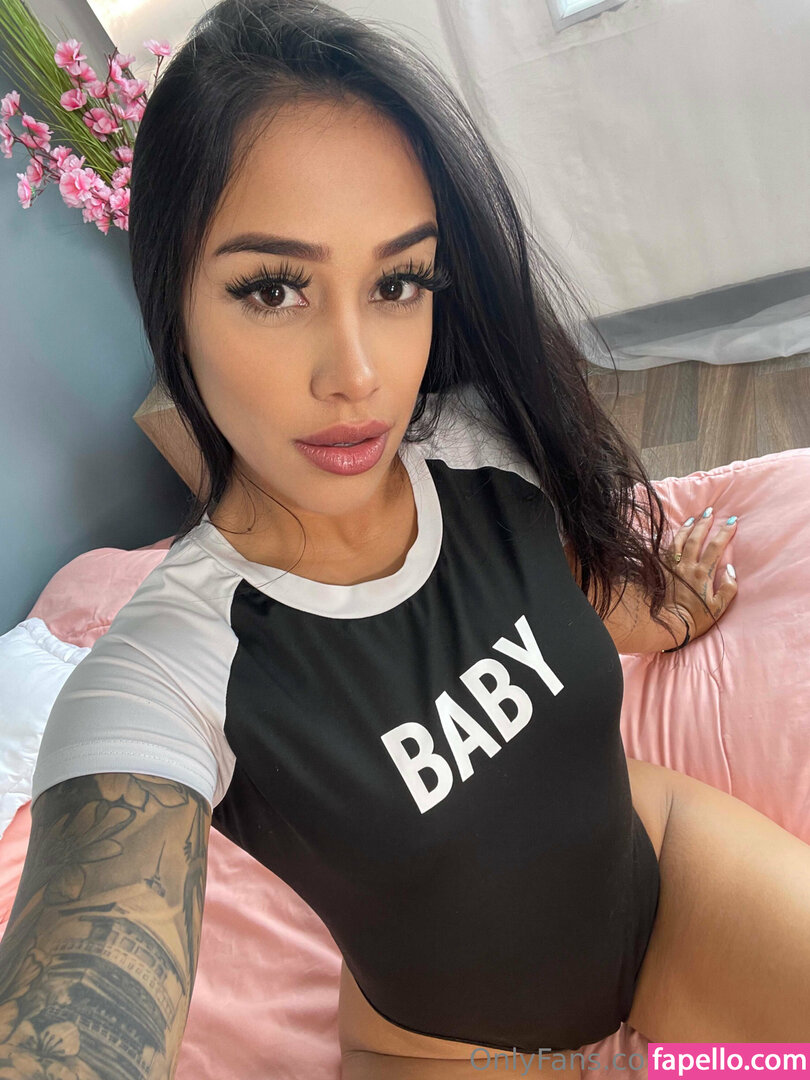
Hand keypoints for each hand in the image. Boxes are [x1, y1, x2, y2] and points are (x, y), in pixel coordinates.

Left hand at [663, 506, 738, 641]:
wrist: (669, 624)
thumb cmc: (696, 618)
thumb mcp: (719, 607)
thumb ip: (728, 587)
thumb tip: (730, 569)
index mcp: (703, 573)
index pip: (716, 547)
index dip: (725, 532)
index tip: (732, 521)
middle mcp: (687, 566)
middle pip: (697, 538)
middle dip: (705, 523)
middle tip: (710, 511)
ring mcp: (673, 567)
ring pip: (680, 541)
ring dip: (687, 527)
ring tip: (694, 517)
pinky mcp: (663, 571)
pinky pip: (668, 549)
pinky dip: (674, 538)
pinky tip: (677, 533)